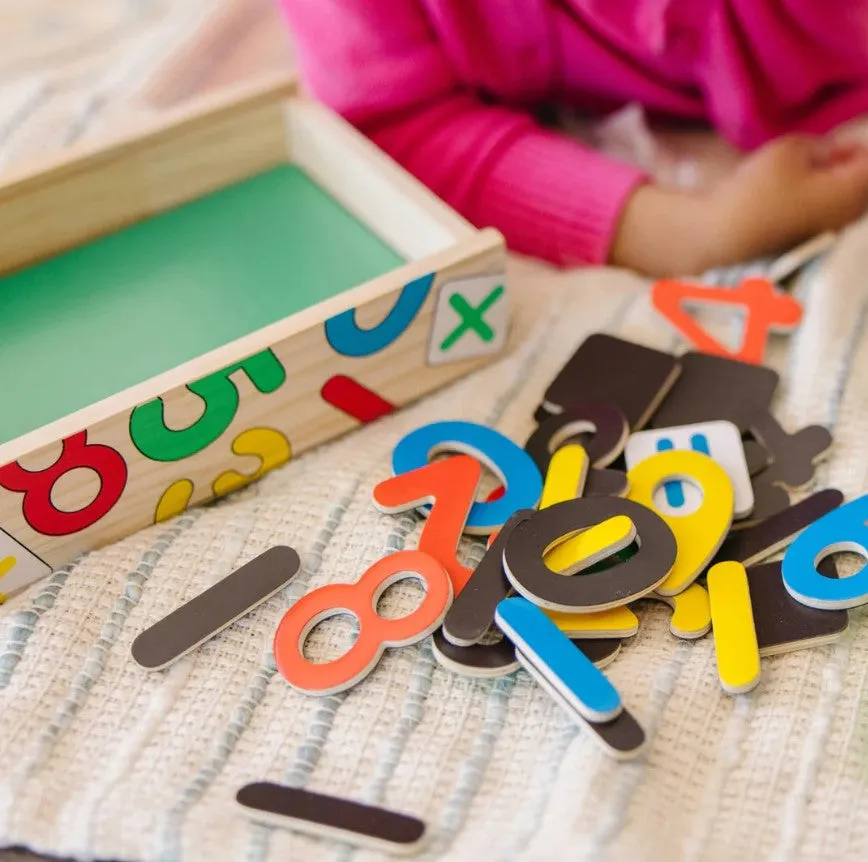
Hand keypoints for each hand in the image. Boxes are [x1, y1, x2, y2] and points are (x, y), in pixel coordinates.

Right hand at [610, 134, 867, 276]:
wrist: (720, 238)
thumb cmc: (755, 192)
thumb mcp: (789, 150)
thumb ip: (821, 145)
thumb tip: (833, 152)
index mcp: (851, 192)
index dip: (858, 147)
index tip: (836, 140)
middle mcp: (848, 218)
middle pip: (864, 187)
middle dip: (853, 169)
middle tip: (831, 154)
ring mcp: (829, 235)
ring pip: (850, 203)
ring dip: (838, 186)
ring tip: (813, 174)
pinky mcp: (808, 245)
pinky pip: (831, 216)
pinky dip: (825, 202)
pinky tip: (801, 196)